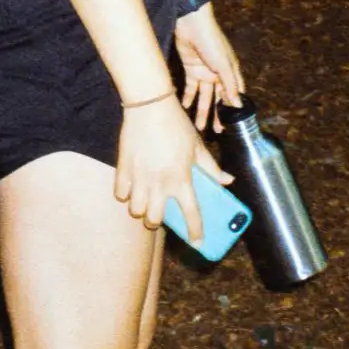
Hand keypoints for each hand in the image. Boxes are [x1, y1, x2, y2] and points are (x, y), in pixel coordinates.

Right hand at [114, 93, 233, 242]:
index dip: (196, 232)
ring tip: (145, 200)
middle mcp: (160, 183)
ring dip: (141, 210)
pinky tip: (131, 187)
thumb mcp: (198, 146)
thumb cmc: (176, 125)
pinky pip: (120, 193)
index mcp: (182, 179)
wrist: (150, 105)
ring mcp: (140, 178)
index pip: (192, 214)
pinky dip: (125, 194)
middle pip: (154, 220)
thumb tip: (228, 180)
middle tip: (160, 213)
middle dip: (157, 222)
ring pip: (135, 211)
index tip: (198, 243)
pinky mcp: (123, 169)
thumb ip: (211, 167)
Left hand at [172, 4, 245, 132]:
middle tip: (216, 131)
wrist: (191, 23)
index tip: (232, 125)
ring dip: (202, 110)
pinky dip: (188, 97)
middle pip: (218, 98)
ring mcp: (205, 71)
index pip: (234, 94)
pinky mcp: (191, 68)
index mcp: (231, 71)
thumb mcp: (223, 64)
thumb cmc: (211, 40)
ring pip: (204, 96)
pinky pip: (190, 87)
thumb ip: (230, 85)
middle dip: (217, 115)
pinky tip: (185, 107)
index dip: (233, 109)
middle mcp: (219, 73)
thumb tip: (239, 105)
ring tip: (199, 126)